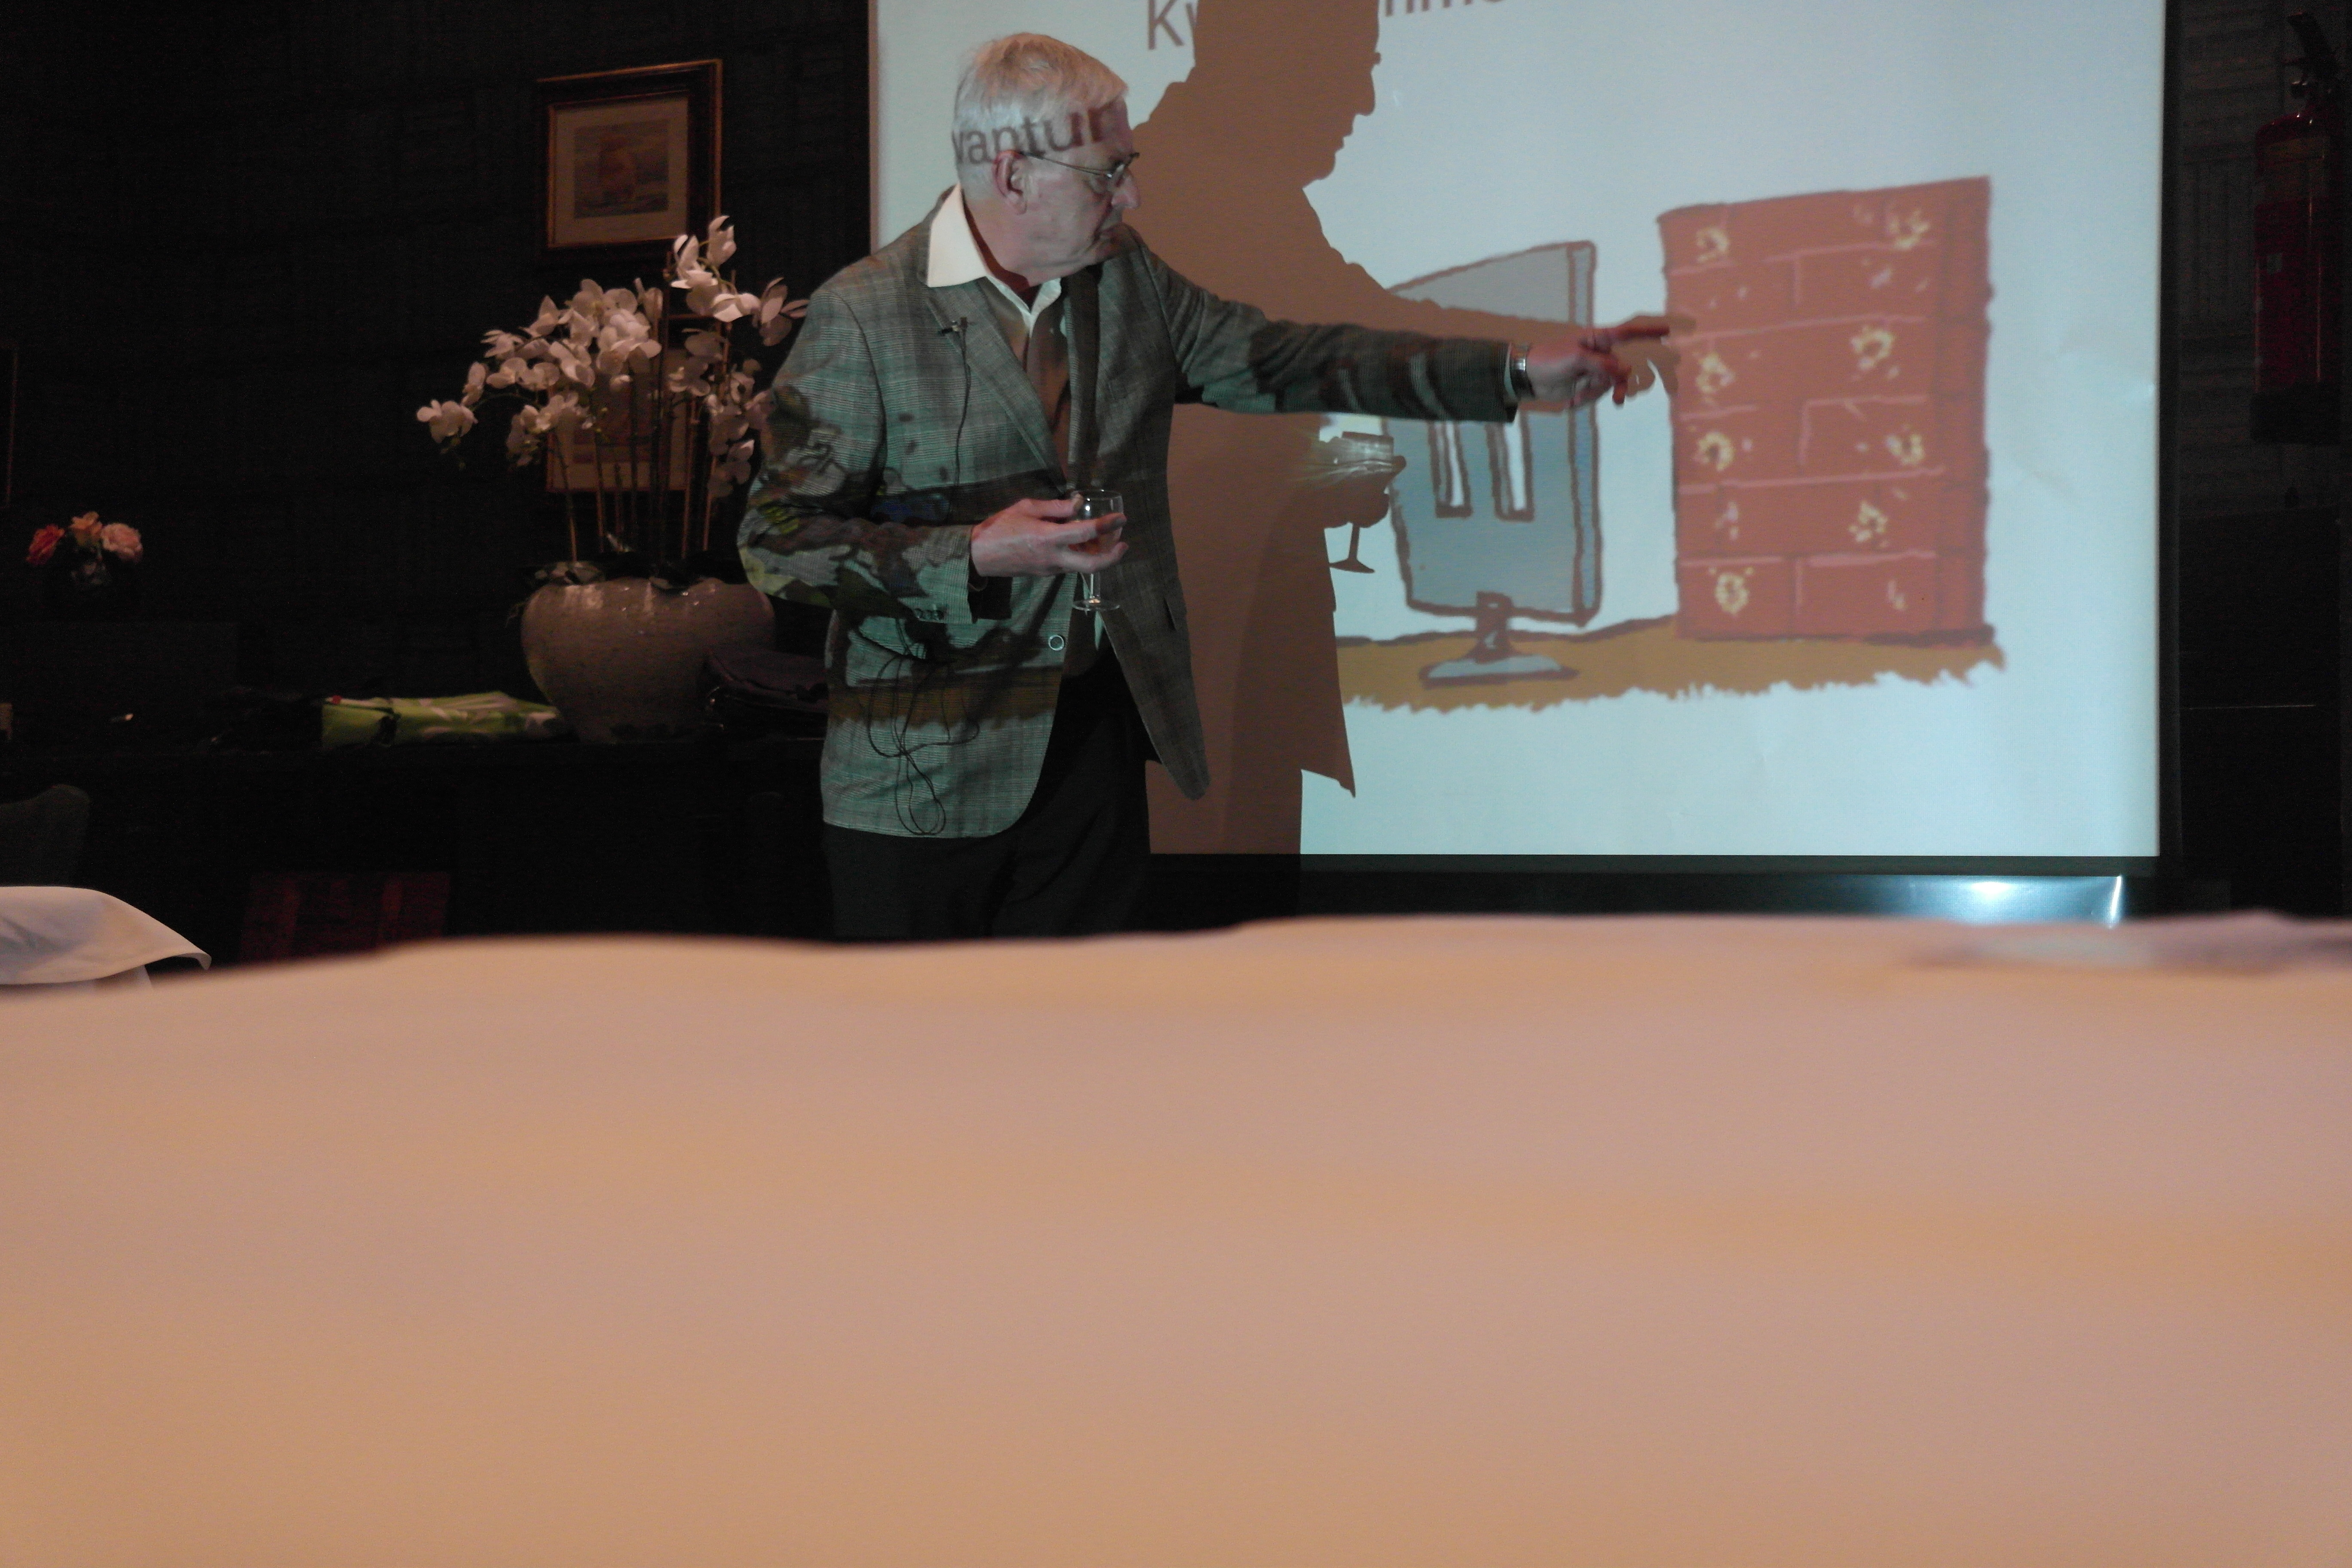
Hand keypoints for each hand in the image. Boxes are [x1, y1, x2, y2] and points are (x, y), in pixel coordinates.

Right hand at [969, 495, 1128, 577]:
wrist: (979, 555)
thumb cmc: (1000, 527)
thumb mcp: (1027, 507)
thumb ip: (1056, 507)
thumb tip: (1078, 503)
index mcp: (1048, 538)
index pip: (1086, 532)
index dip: (1108, 525)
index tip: (1121, 518)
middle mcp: (1053, 558)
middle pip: (1093, 565)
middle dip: (1113, 556)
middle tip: (1123, 543)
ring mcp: (1050, 569)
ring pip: (1083, 566)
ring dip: (1097, 554)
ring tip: (1102, 538)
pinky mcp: (1046, 574)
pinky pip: (1070, 565)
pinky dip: (1081, 555)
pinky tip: (1080, 542)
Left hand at [1525, 314, 1678, 406]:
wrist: (1527, 377)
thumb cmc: (1548, 359)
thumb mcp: (1574, 359)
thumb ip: (1602, 364)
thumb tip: (1627, 371)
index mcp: (1599, 339)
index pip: (1628, 332)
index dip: (1649, 332)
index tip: (1669, 332)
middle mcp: (1603, 353)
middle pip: (1632, 361)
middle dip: (1646, 372)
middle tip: (1669, 384)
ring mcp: (1598, 369)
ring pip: (1620, 381)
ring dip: (1618, 391)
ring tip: (1619, 402)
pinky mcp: (1590, 384)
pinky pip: (1602, 393)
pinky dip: (1589, 397)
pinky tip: (1573, 400)